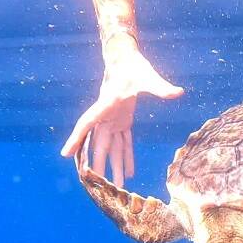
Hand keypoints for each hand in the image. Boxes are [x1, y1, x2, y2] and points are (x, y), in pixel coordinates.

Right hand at [61, 52, 183, 186]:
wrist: (127, 57)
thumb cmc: (134, 65)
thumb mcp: (148, 77)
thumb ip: (161, 87)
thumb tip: (178, 92)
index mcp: (106, 104)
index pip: (87, 123)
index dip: (76, 138)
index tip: (65, 154)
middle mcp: (106, 115)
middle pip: (99, 143)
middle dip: (100, 164)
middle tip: (99, 186)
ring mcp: (113, 119)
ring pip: (111, 146)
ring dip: (114, 165)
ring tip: (119, 185)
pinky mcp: (122, 120)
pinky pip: (123, 142)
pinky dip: (126, 156)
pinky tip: (129, 171)